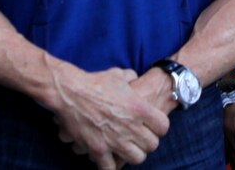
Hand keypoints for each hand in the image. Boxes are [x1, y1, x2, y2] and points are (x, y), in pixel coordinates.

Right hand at [52, 66, 168, 169]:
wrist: (70, 92)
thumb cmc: (95, 82)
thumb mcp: (118, 75)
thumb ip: (130, 76)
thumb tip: (133, 76)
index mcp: (139, 108)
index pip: (163, 126)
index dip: (159, 127)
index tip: (152, 126)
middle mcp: (131, 126)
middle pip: (152, 145)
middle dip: (147, 142)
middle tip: (139, 138)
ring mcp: (115, 140)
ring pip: (137, 158)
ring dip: (133, 154)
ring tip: (126, 148)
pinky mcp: (99, 150)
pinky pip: (111, 168)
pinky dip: (111, 166)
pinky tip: (108, 159)